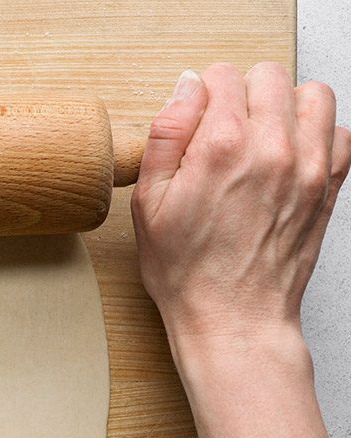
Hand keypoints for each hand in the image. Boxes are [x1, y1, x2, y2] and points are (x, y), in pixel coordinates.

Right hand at [132, 63, 350, 358]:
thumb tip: (185, 90)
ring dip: (285, 106)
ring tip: (261, 136)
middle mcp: (273, 148)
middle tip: (223, 130)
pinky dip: (317, 133)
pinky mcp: (329, 185)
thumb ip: (166, 135)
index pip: (222, 77)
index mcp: (222, 147)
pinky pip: (339, 130)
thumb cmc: (188, 272)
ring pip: (312, 94)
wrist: (233, 319)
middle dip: (242, 94)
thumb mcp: (148, 204)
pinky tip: (288, 155)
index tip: (195, 121)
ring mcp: (309, 165)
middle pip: (268, 76)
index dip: (201, 95)